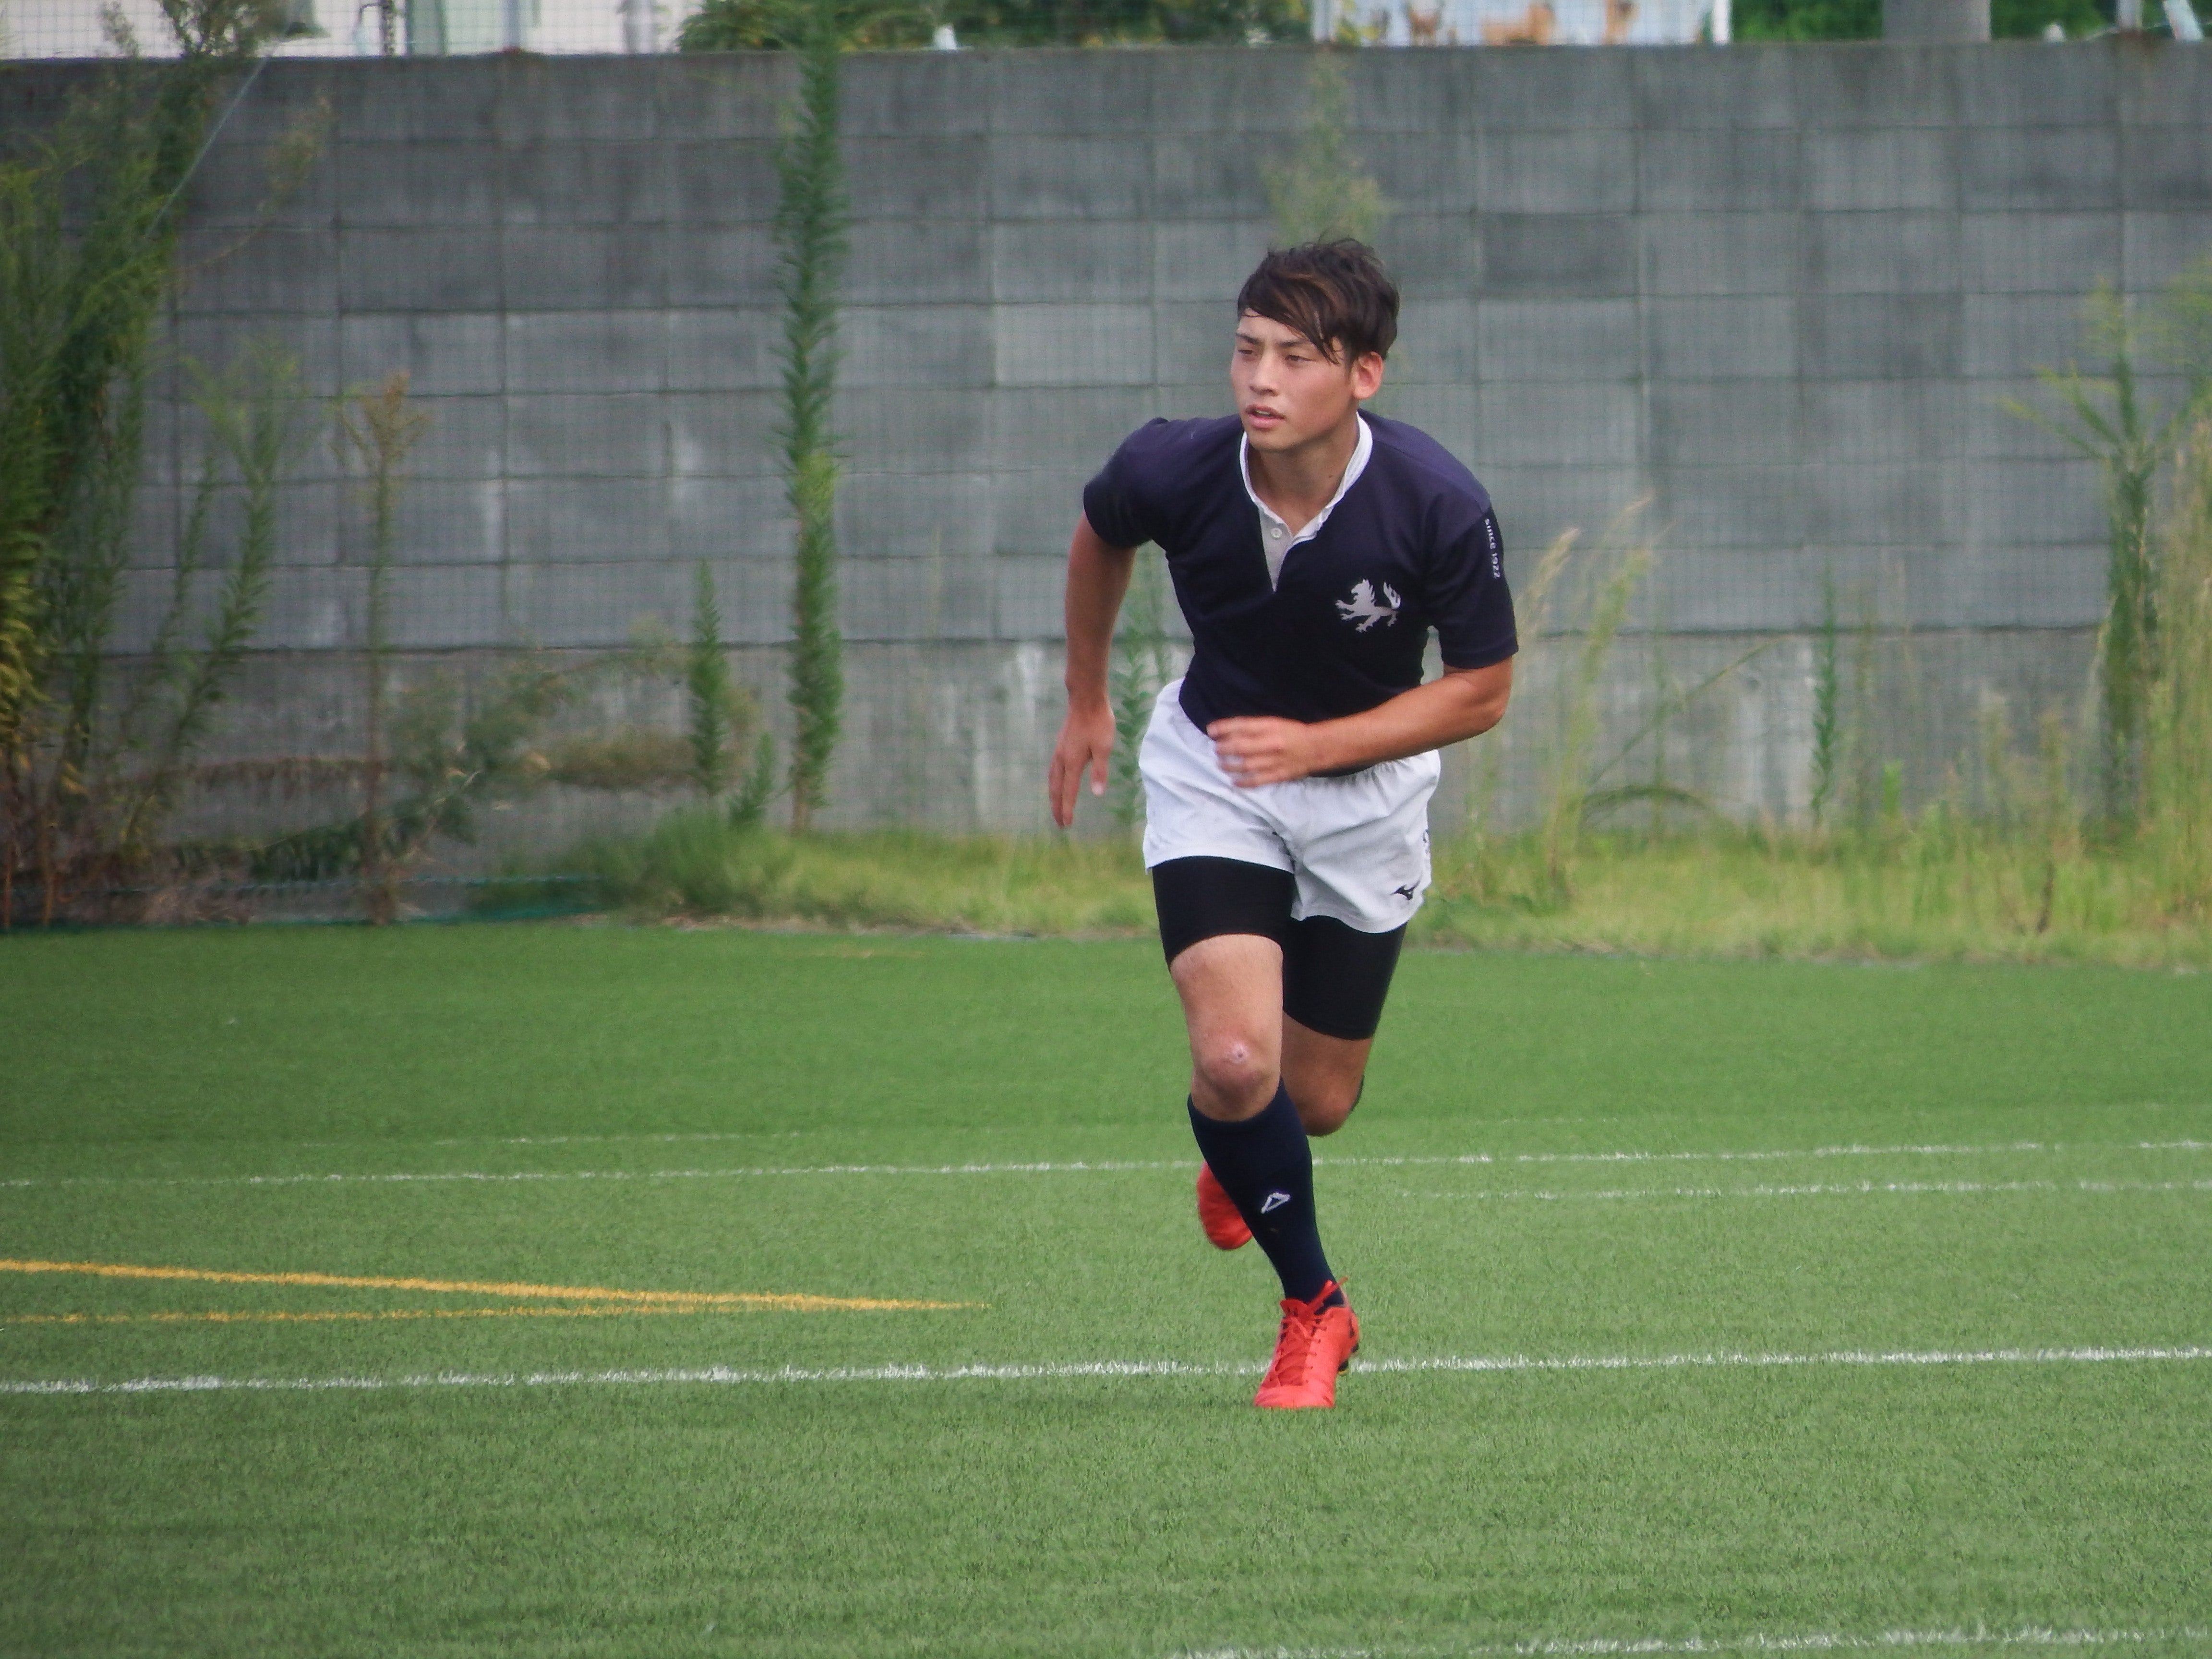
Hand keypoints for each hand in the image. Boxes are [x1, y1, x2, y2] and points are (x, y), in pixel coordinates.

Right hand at [1048, 701, 1118, 827]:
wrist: (1086, 700)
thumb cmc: (1098, 723)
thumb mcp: (1104, 748)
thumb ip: (1100, 771)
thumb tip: (1097, 794)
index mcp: (1072, 762)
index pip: (1069, 792)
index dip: (1068, 809)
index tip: (1066, 825)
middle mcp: (1062, 759)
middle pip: (1056, 789)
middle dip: (1057, 807)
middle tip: (1058, 823)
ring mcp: (1059, 752)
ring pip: (1052, 780)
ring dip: (1053, 796)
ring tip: (1055, 807)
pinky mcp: (1061, 746)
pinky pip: (1053, 770)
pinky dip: (1053, 783)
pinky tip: (1057, 782)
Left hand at [1206, 716, 1326, 787]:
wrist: (1317, 748)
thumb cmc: (1292, 733)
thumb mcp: (1273, 722)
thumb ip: (1253, 727)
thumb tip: (1228, 731)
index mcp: (1270, 726)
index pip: (1242, 726)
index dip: (1223, 728)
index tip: (1211, 731)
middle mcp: (1271, 743)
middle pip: (1240, 747)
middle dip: (1223, 749)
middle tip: (1216, 750)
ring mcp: (1274, 761)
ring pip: (1245, 765)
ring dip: (1229, 766)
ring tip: (1221, 764)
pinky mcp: (1279, 775)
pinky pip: (1257, 781)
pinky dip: (1244, 783)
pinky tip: (1234, 781)